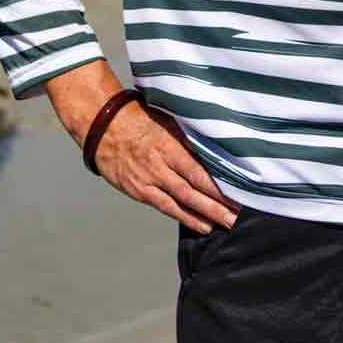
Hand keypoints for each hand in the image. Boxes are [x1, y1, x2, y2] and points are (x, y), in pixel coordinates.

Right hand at [93, 98, 240, 232]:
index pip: (198, 169)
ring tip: (224, 223)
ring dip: (205, 214)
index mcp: (170, 145)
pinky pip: (165, 207)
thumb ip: (189, 136)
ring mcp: (149, 180)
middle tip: (237, 215)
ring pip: (181, 201)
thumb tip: (216, 144)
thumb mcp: (167, 121)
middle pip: (193, 188)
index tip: (238, 193)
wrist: (105, 128)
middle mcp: (160, 165)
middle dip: (217, 204)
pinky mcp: (139, 190)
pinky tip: (200, 224)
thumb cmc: (140, 119)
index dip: (218, 185)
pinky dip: (184, 217)